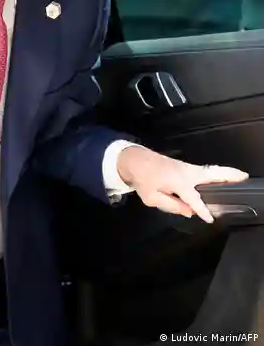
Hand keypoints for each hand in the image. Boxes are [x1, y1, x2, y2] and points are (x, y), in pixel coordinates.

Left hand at [117, 146, 248, 222]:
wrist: (134, 159)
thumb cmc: (142, 179)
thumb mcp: (152, 198)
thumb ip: (171, 205)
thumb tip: (189, 211)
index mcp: (177, 181)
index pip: (194, 199)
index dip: (202, 209)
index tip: (210, 218)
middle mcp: (185, 172)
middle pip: (209, 174)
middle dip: (226, 176)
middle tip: (243, 177)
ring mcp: (186, 167)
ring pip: (209, 170)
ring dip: (225, 173)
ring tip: (241, 176)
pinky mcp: (185, 166)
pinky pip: (204, 170)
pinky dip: (216, 173)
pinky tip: (223, 178)